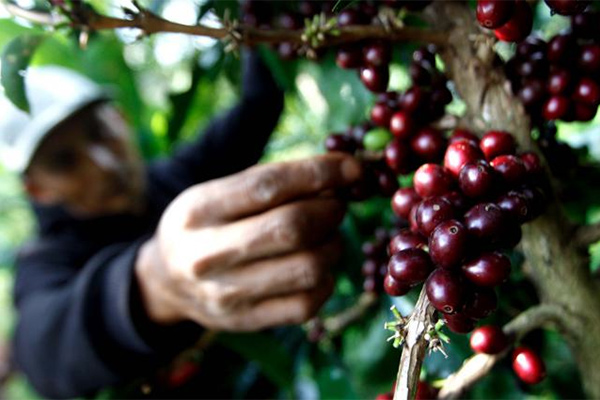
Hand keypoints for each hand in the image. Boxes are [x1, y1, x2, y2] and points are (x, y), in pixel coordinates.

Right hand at [136, 153, 361, 331]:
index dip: (319, 173)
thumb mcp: (219, 192)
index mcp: (199, 210)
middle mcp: (207, 255)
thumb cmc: (205, 225)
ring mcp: (227, 294)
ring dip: (333, 245)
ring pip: (309, 267)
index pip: (268, 186)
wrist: (166, 282)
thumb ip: (271, 183)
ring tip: (324, 236)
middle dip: (330, 211)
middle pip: (292, 228)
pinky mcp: (246, 322)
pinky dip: (326, 279)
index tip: (354, 167)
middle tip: (335, 205)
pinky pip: (308, 303)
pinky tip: (315, 266)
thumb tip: (341, 175)